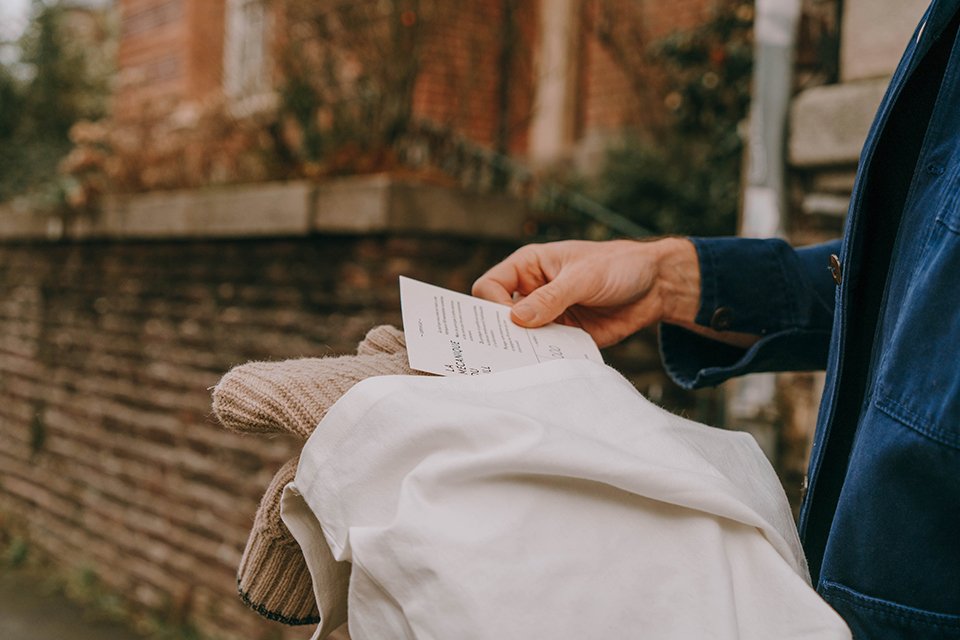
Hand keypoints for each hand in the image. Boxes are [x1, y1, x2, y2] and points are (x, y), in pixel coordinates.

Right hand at [472, 238, 701, 347]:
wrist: (656, 286)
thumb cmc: (617, 266)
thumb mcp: (583, 277)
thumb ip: (551, 298)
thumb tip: (516, 319)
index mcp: (528, 267)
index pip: (490, 286)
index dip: (491, 305)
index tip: (509, 322)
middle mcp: (532, 292)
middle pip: (498, 317)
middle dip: (501, 334)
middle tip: (504, 353)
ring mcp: (547, 317)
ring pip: (521, 339)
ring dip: (524, 351)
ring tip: (527, 364)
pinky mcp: (564, 336)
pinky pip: (547, 352)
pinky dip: (547, 360)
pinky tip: (552, 367)